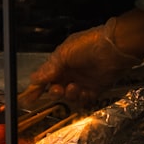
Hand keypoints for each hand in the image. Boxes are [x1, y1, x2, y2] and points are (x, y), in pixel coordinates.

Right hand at [23, 17, 141, 104]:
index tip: (29, 98)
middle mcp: (71, 72)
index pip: (45, 77)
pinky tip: (84, 91)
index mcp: (61, 61)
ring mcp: (84, 80)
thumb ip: (49, 69)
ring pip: (70, 96)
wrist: (114, 48)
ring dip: (70, 94)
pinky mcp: (96, 88)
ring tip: (74, 87)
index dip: (37, 88)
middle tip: (57, 90)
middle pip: (57, 89)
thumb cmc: (88, 45)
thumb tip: (33, 78)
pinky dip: (83, 98)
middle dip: (55, 92)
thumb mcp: (63, 54)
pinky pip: (85, 99)